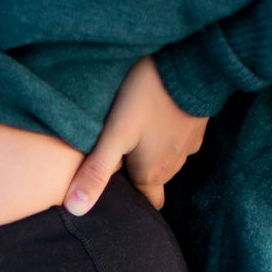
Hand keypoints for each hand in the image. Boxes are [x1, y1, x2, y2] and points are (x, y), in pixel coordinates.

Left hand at [63, 56, 207, 213]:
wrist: (192, 61)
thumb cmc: (149, 97)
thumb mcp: (115, 134)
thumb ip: (96, 171)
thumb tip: (75, 210)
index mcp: (151, 175)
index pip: (143, 205)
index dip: (128, 202)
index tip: (114, 192)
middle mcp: (173, 167)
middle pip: (151, 181)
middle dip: (135, 175)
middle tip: (116, 156)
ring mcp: (188, 146)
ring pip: (164, 160)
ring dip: (149, 153)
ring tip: (132, 133)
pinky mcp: (197, 126)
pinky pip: (176, 139)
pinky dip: (165, 134)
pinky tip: (153, 116)